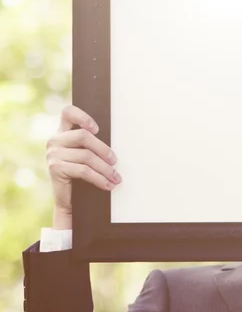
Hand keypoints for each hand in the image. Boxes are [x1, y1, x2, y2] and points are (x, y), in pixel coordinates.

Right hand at [45, 105, 120, 228]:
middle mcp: (55, 140)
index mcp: (62, 131)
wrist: (68, 199)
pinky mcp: (55, 168)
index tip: (97, 129)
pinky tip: (108, 185)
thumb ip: (92, 143)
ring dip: (106, 169)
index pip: (68, 112)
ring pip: (87, 156)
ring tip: (116, 178)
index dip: (83, 116)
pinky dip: (100, 179)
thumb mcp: (85, 154)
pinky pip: (84, 170)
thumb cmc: (81, 173)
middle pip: (84, 136)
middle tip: (115, 162)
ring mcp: (53, 154)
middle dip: (104, 150)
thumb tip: (117, 142)